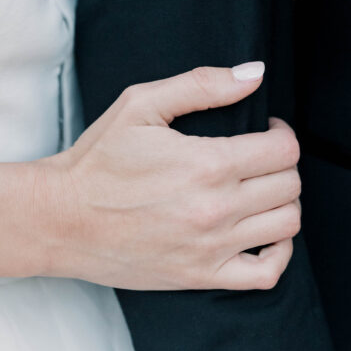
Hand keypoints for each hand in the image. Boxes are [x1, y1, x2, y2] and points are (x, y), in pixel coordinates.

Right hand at [43, 64, 301, 290]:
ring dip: (283, 200)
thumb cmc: (98, 159)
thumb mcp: (141, 103)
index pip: (283, 149)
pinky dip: (280, 251)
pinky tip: (265, 230)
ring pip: (287, 224)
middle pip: (289, 184)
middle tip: (259, 153)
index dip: (281, 131)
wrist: (61, 218)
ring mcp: (211, 248)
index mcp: (207, 163)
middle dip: (282, 161)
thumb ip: (202, 85)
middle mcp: (216, 209)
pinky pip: (267, 273)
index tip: (265, 127)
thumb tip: (254, 74)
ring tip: (260, 186)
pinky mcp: (202, 277)